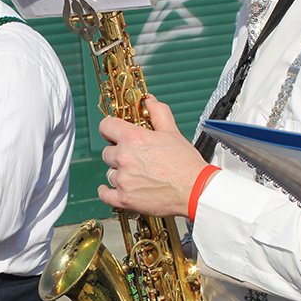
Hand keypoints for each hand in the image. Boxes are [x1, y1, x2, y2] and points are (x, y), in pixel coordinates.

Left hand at [98, 96, 208, 217]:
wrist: (195, 190)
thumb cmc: (186, 163)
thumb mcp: (172, 132)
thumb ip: (158, 112)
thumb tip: (149, 101)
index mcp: (133, 138)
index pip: (105, 126)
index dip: (110, 129)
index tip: (112, 133)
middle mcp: (124, 158)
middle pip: (106, 152)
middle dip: (117, 153)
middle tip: (131, 156)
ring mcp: (123, 179)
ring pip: (109, 172)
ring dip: (118, 172)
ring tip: (134, 174)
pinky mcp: (125, 198)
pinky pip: (105, 194)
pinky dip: (106, 191)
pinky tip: (110, 188)